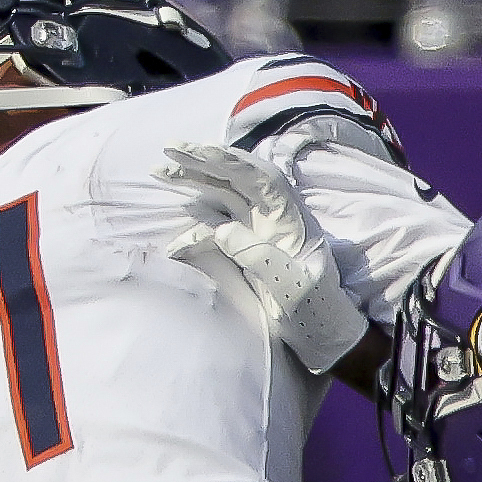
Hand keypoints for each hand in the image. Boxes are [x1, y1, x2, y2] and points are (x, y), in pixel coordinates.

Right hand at [160, 143, 370, 373]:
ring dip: (193, 182)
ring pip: (223, 195)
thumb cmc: (316, 310)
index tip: (199, 151)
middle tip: (168, 148)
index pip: (259, 177)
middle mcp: (274, 216)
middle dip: (203, 161)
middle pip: (236, 177)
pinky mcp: (247, 247)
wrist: (321, 333)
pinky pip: (217, 226)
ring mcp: (259, 229)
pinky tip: (175, 237)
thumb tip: (222, 230)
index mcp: (290, 218)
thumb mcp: (292, 287)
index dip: (230, 161)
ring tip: (160, 171)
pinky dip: (195, 226)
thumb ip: (259, 257)